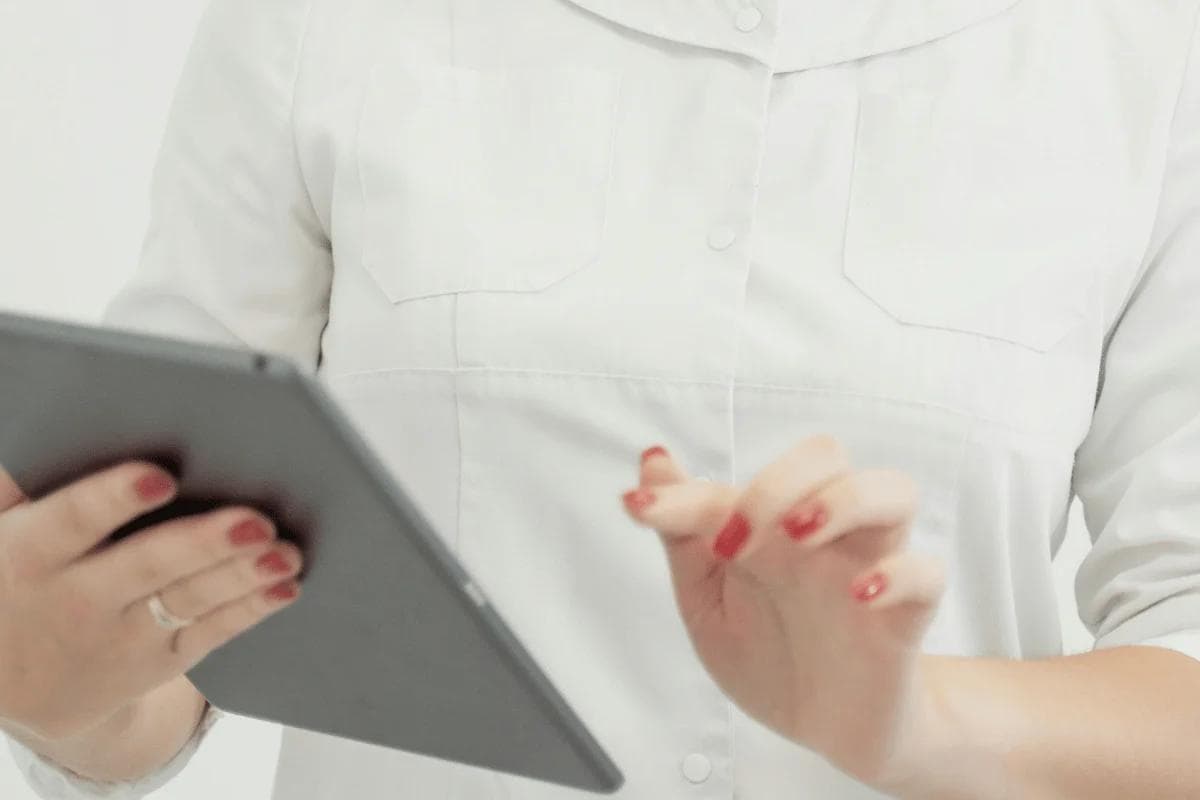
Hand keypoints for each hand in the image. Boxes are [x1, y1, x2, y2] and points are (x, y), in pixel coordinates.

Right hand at [0, 461, 302, 742]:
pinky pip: (208, 634)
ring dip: (242, 575)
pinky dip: (249, 610)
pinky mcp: (154, 661)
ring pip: (188, 601)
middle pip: (147, 565)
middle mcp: (75, 599)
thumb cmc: (10, 571)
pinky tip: (285, 585)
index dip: (113, 499)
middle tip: (257, 520)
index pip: (72, 521)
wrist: (1, 674)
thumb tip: (50, 413)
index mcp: (28, 553)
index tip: (159, 476)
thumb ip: (17, 482)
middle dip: (205, 542)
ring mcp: (117, 637)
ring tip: (286, 552)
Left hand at [619, 437, 945, 788]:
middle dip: (777, 483)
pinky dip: (899, 574)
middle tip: (736, 537)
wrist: (823, 726)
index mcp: (769, 527)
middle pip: (826, 455)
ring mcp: (868, 567)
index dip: (680, 493)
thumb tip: (652, 463)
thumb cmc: (769, 654)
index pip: (731, 484)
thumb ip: (683, 536)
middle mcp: (822, 535)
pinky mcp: (906, 615)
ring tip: (800, 534)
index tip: (639, 508)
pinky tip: (859, 595)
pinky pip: (927, 572)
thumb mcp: (707, 602)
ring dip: (844, 500)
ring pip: (893, 491)